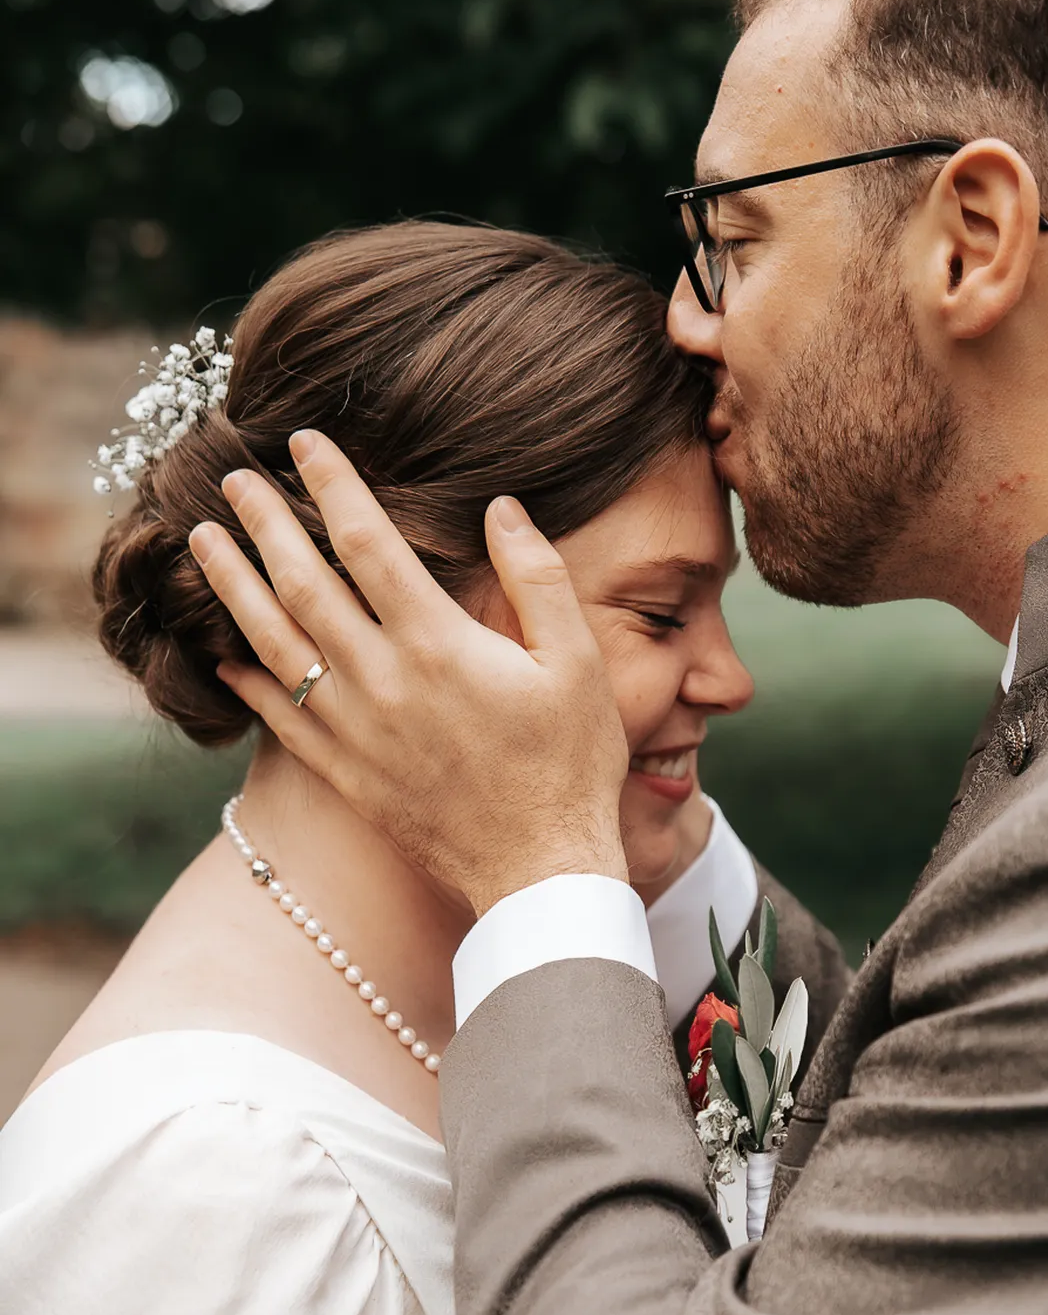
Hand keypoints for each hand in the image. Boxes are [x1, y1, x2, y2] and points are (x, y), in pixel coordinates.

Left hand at [188, 431, 629, 913]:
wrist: (540, 872)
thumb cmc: (571, 766)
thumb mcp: (578, 664)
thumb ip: (539, 578)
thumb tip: (502, 507)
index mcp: (441, 645)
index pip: (369, 543)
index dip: (333, 485)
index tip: (305, 442)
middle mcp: (384, 682)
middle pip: (304, 584)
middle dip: (264, 524)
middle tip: (233, 478)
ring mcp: (355, 731)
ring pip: (275, 644)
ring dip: (233, 587)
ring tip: (202, 542)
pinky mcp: (345, 773)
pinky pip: (277, 717)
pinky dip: (244, 678)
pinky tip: (220, 649)